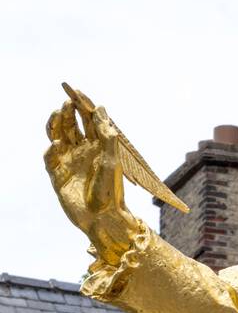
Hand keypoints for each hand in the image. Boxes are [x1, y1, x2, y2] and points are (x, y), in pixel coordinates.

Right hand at [44, 97, 140, 262]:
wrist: (103, 219)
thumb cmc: (111, 191)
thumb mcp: (112, 160)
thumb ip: (106, 135)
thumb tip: (101, 108)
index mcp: (97, 146)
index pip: (87, 120)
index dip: (81, 105)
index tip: (76, 93)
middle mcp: (82, 151)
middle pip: (70, 124)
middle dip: (67, 112)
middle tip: (66, 103)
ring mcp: (69, 162)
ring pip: (57, 136)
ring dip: (55, 124)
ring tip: (57, 114)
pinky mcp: (58, 176)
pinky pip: (49, 158)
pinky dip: (50, 149)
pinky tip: (56, 144)